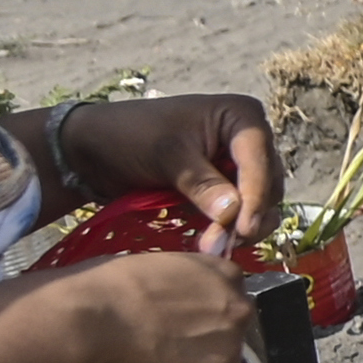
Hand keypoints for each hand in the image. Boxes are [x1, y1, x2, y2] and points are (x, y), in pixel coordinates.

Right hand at [43, 246, 260, 362]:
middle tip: (165, 355)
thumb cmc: (99, 288)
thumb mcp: (156, 266)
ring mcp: (231, 346)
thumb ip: (179, 285)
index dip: (203, 323)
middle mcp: (238, 307)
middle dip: (206, 350)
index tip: (178, 332)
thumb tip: (170, 303)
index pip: (231, 306)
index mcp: (225, 274)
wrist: (85, 319)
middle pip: (234, 340)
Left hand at [58, 95, 278, 252]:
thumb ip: (202, 184)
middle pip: (268, 185)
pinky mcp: (221, 189)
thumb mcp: (166, 154)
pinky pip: (238, 214)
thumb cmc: (129, 136)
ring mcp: (235, 166)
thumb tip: (234, 213)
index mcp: (239, 117)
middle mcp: (246, 140)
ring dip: (240, 227)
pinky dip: (227, 230)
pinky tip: (209, 242)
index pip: (260, 160)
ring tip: (212, 245)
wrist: (94, 148)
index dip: (255, 196)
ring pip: (259, 204)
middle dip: (248, 215)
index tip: (242, 228)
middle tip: (220, 243)